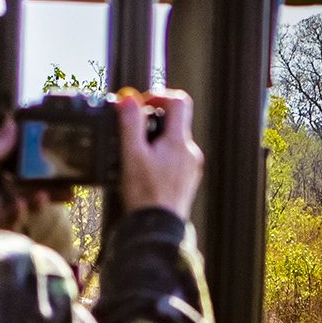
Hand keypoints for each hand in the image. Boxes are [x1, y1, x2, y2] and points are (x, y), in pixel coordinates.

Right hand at [117, 88, 202, 219]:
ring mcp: (191, 165)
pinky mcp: (187, 178)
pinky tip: (145, 170)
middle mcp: (190, 151)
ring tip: (136, 155)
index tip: (141, 104)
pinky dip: (160, 156)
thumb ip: (130, 124)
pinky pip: (175, 157)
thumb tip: (129, 99)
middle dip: (152, 121)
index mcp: (179, 141)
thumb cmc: (146, 195)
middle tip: (132, 132)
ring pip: (174, 140)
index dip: (159, 95)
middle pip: (175, 121)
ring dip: (155, 140)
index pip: (179, 101)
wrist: (159, 227)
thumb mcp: (132, 154)